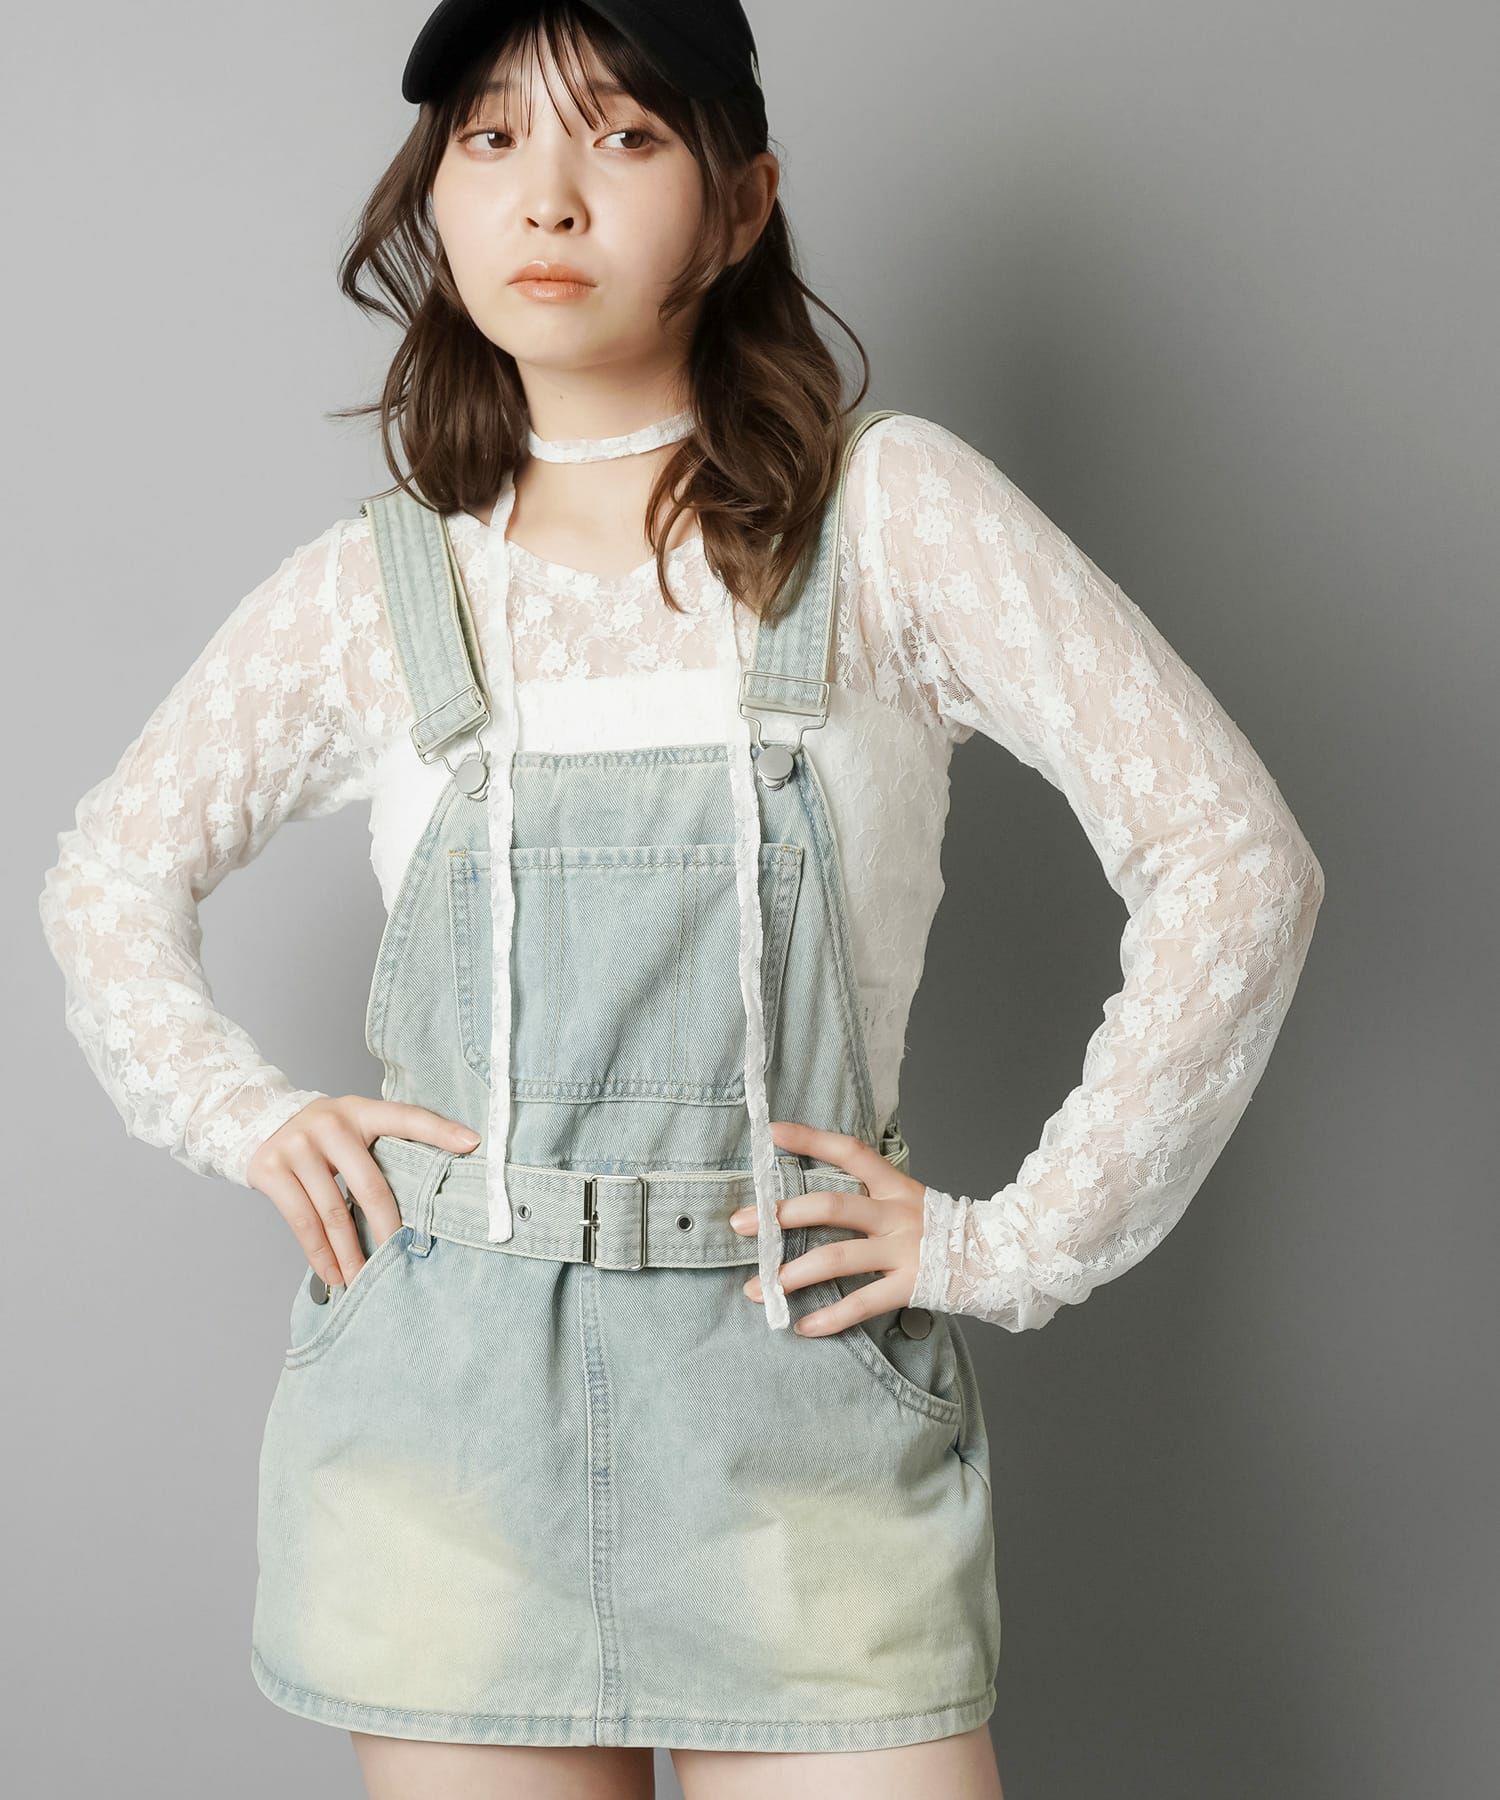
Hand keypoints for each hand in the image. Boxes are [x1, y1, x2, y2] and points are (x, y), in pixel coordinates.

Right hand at [246, 1096, 480, 1290]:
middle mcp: (330, 1124)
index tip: (472, 1144)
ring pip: (332, 1212)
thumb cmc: (318, 1134)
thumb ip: (381, 1147)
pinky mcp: (270, 1168)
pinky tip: (332, 1273)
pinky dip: (319, 1254)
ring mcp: (297, 1146)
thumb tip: (425, 1196)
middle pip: (369, 1186)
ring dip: (350, 1254)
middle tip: (401, 1261)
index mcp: (360, 1111)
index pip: (406, 1117)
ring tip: (363, 1281)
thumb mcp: (350, 1125)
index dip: (440, 1130)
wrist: (252, 1120)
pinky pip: (300, 1221)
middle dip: (387, 1230)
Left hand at [729, 1119, 926, 1335]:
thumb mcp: (908, 1197)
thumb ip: (870, 1192)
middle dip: (782, 1215)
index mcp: (893, 1185)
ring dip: (792, 1274)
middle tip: (742, 1225)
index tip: (770, 1133)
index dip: (809, 1139)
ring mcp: (902, 1249)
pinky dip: (830, 1317)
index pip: (849, 1151)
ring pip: (837, 1258)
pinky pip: (862, 1302)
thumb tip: (813, 1195)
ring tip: (757, 1288)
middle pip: (832, 1206)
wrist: (998, 1257)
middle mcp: (895, 1213)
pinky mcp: (909, 1285)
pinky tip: (802, 1326)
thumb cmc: (941, 1229)